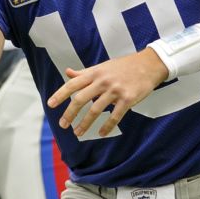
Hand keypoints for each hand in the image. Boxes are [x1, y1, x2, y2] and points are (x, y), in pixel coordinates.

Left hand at [46, 48, 169, 137]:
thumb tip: (67, 72)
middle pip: (81, 99)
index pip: (73, 84)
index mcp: (94, 73)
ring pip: (96, 110)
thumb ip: (84, 72)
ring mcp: (115, 90)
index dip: (60, 94)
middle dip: (70, 113)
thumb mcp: (102, 66)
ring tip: (78, 133)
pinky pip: (115, 116)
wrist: (149, 65)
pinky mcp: (128, 99)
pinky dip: (107, 126)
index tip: (50, 105)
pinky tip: (101, 133)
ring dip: (85, 124)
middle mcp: (102, 81)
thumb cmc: (123, 66)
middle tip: (63, 125)